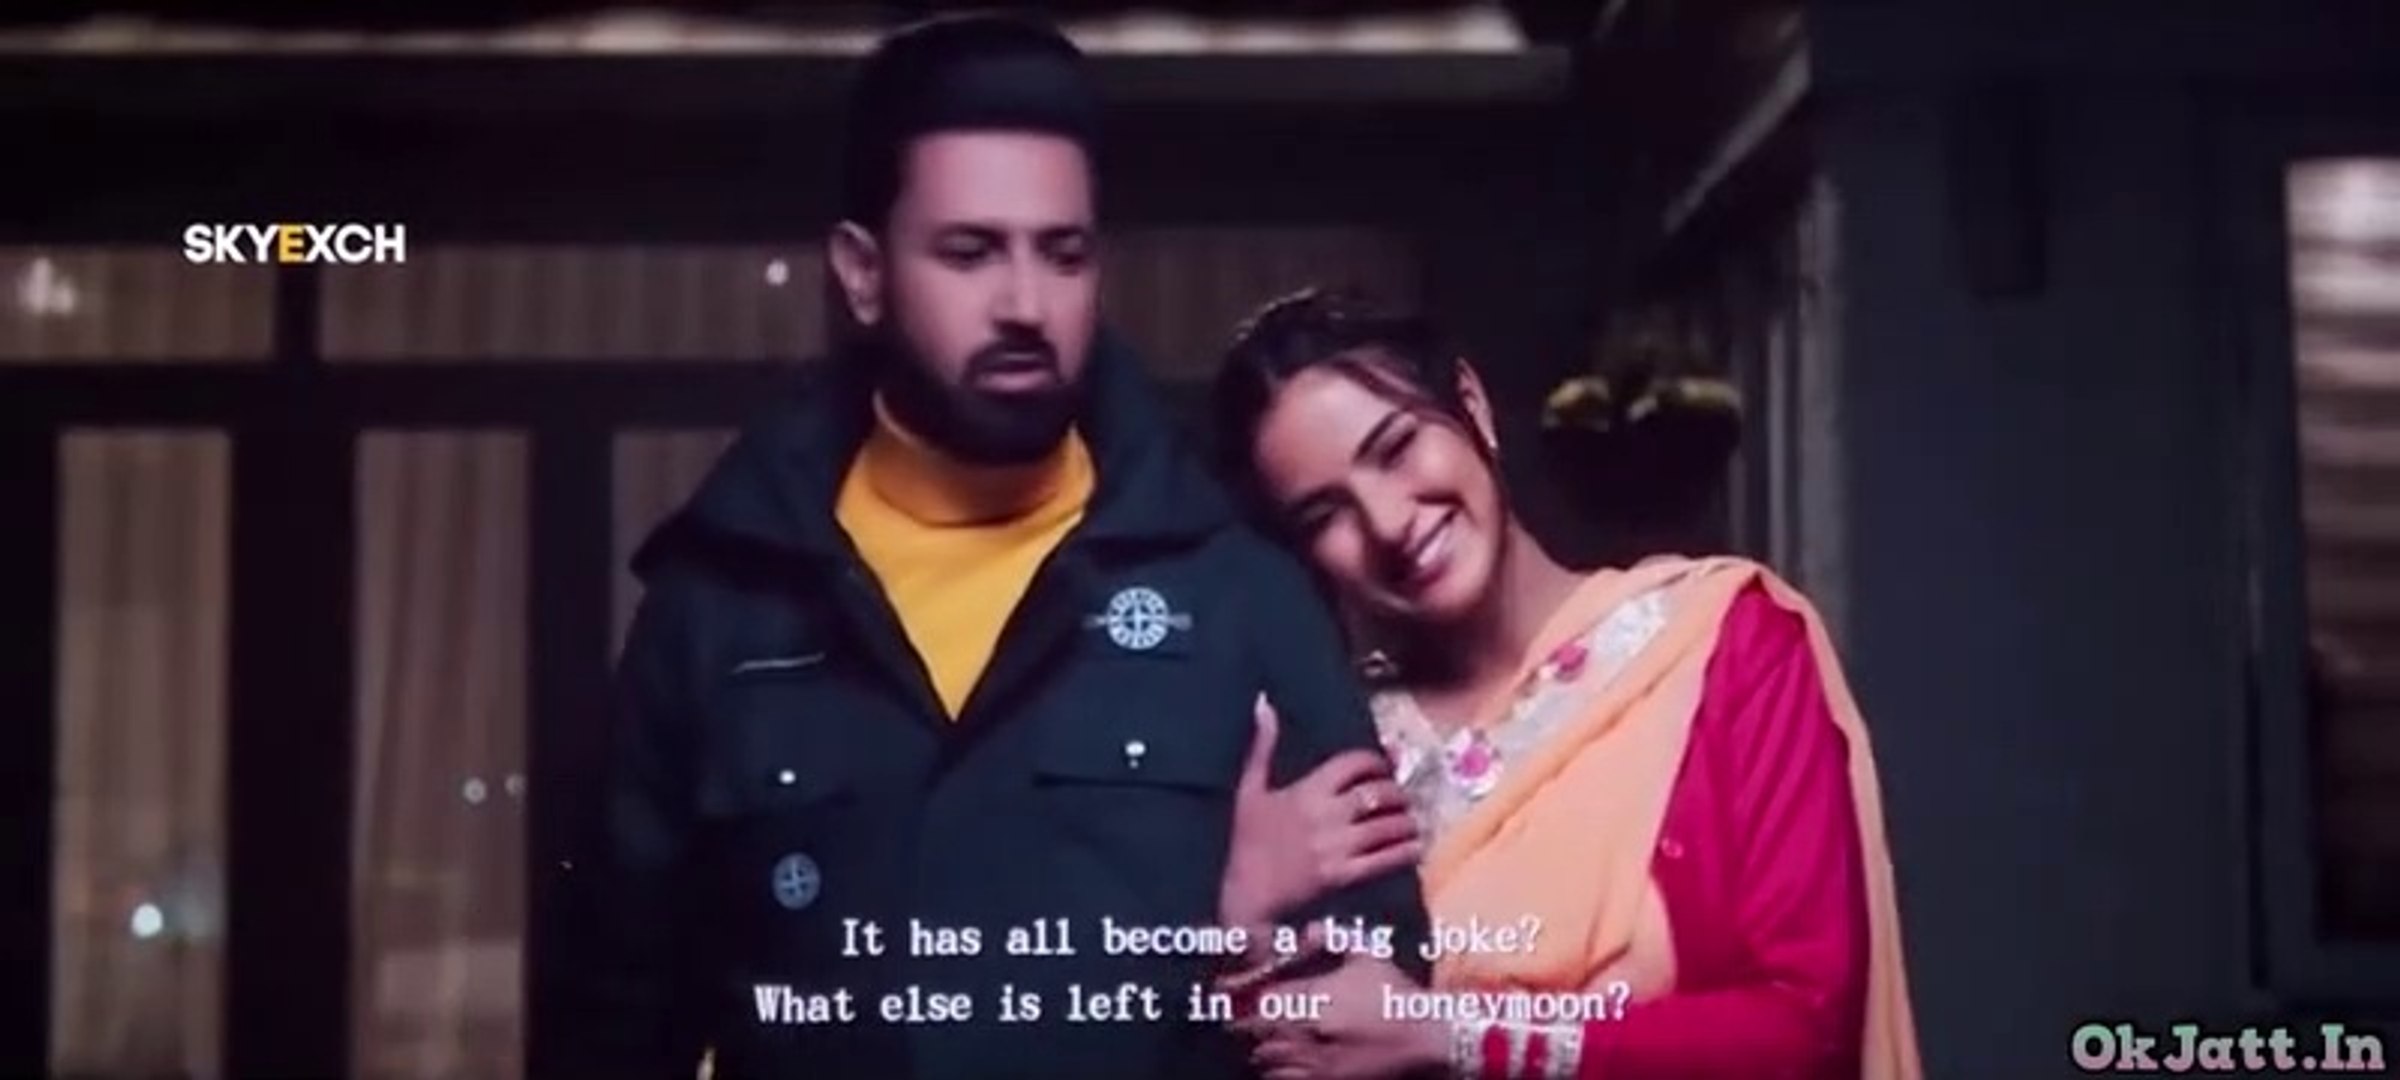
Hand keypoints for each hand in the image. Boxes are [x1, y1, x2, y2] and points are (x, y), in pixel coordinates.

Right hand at [1219, 695, 1422, 929]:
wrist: (1244, 893)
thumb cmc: (1247, 841)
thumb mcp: (1250, 789)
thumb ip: (1262, 746)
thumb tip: (1264, 703)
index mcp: (1306, 790)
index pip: (1354, 763)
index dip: (1376, 762)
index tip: (1382, 768)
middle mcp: (1326, 815)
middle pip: (1379, 793)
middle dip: (1397, 793)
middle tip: (1402, 798)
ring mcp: (1336, 846)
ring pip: (1388, 826)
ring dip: (1407, 822)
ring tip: (1411, 822)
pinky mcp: (1342, 875)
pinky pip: (1385, 859)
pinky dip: (1405, 851)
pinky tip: (1412, 848)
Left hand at [1231, 955, 1447, 1079]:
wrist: (1426, 1038)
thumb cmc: (1395, 995)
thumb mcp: (1368, 956)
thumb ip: (1334, 938)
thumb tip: (1309, 929)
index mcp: (1311, 999)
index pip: (1258, 1000)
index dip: (1241, 996)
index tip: (1233, 993)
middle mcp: (1304, 1032)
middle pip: (1252, 1032)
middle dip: (1245, 1024)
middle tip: (1242, 1019)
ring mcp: (1313, 1062)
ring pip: (1263, 1060)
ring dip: (1259, 1049)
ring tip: (1261, 1042)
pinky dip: (1274, 1071)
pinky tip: (1281, 1063)